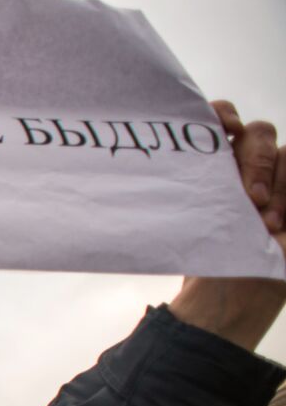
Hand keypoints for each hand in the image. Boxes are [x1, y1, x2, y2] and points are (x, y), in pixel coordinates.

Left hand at [166, 101, 285, 350]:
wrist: (230, 291)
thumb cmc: (203, 254)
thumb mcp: (185, 223)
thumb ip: (176, 197)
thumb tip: (134, 176)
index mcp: (215, 159)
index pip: (221, 116)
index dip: (223, 113)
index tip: (226, 128)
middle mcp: (248, 160)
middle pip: (260, 133)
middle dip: (257, 162)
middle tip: (250, 200)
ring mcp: (276, 176)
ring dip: (278, 186)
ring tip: (266, 224)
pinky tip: (279, 228)